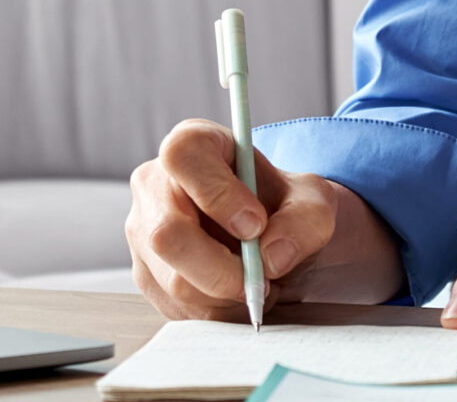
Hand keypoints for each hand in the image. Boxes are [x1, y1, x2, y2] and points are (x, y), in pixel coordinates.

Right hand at [126, 118, 405, 319]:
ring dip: (227, 296)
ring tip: (258, 284)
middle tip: (263, 278)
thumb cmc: (285, 207)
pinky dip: (218, 312)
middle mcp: (154, 185)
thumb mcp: (313, 203)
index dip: (218, 194)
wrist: (275, 237)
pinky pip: (178, 308)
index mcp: (192, 145)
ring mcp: (142, 233)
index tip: (256, 224)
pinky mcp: (147, 275)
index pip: (183, 158)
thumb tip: (272, 255)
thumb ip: (304, 221)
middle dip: (222, 270)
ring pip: (174, 281)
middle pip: (167, 233)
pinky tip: (238, 294)